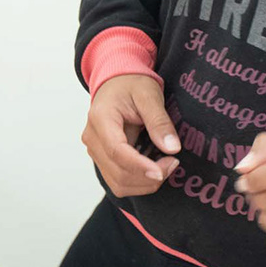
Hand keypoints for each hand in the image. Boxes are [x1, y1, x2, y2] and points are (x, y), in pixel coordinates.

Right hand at [85, 74, 179, 197]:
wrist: (116, 83)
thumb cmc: (131, 85)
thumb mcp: (149, 95)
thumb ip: (159, 121)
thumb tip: (172, 148)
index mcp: (100, 119)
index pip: (116, 151)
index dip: (139, 166)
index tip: (163, 171)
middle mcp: (92, 138)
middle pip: (117, 173)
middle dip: (148, 177)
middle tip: (173, 162)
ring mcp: (95, 151)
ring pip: (118, 184)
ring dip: (145, 183)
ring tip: (166, 166)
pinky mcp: (103, 160)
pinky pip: (119, 182)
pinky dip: (139, 182)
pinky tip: (154, 168)